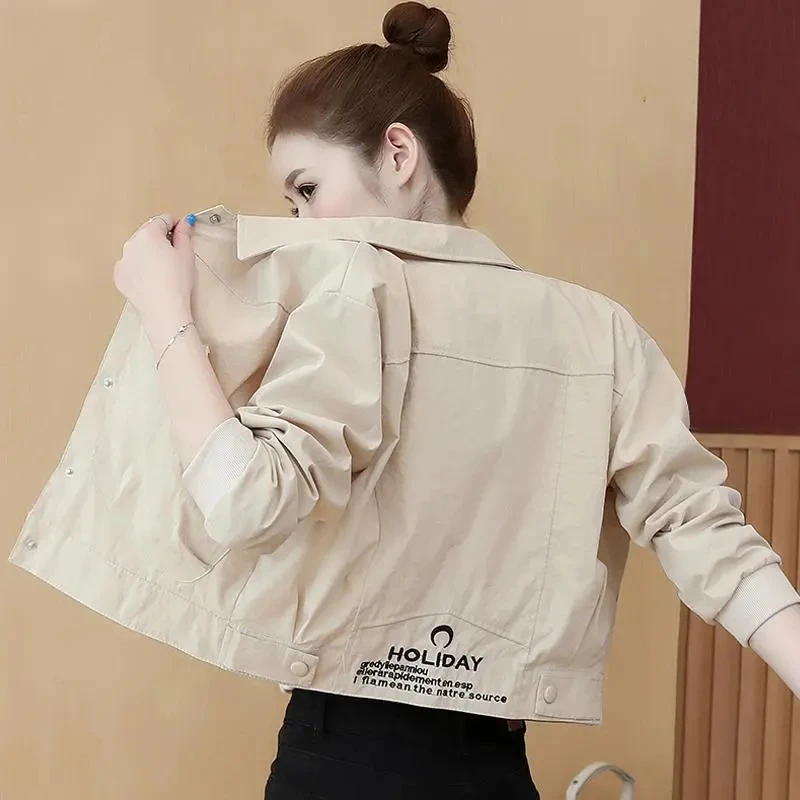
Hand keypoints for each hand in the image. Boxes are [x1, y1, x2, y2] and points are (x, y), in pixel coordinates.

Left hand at [114, 213, 196, 335]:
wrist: (164, 309)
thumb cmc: (177, 282)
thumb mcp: (187, 254)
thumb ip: (184, 234)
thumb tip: (184, 223)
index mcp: (148, 234)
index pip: (163, 220)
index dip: (175, 224)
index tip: (182, 230)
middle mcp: (131, 243)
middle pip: (148, 234)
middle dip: (160, 239)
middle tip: (174, 254)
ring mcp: (123, 260)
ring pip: (138, 250)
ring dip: (148, 253)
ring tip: (163, 270)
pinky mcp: (119, 276)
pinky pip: (130, 266)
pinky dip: (139, 269)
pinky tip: (152, 280)